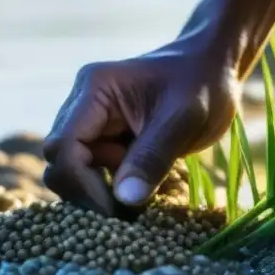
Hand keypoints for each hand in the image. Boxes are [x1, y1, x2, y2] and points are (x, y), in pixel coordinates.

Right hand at [42, 0, 274, 211]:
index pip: (63, 147)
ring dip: (104, 191)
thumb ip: (153, 157)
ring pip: (75, 172)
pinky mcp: (105, 138)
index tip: (119, 207)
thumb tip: (123, 201)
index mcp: (94, 90)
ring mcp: (91, 122)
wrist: (213, 66)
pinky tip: (145, 184)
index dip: (83, 184)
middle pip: (60, 163)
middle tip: (132, 208)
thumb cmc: (202, 82)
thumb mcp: (184, 118)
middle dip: (91, 192)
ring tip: (144, 192)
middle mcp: (82, 104)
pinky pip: (95, 172)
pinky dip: (115, 187)